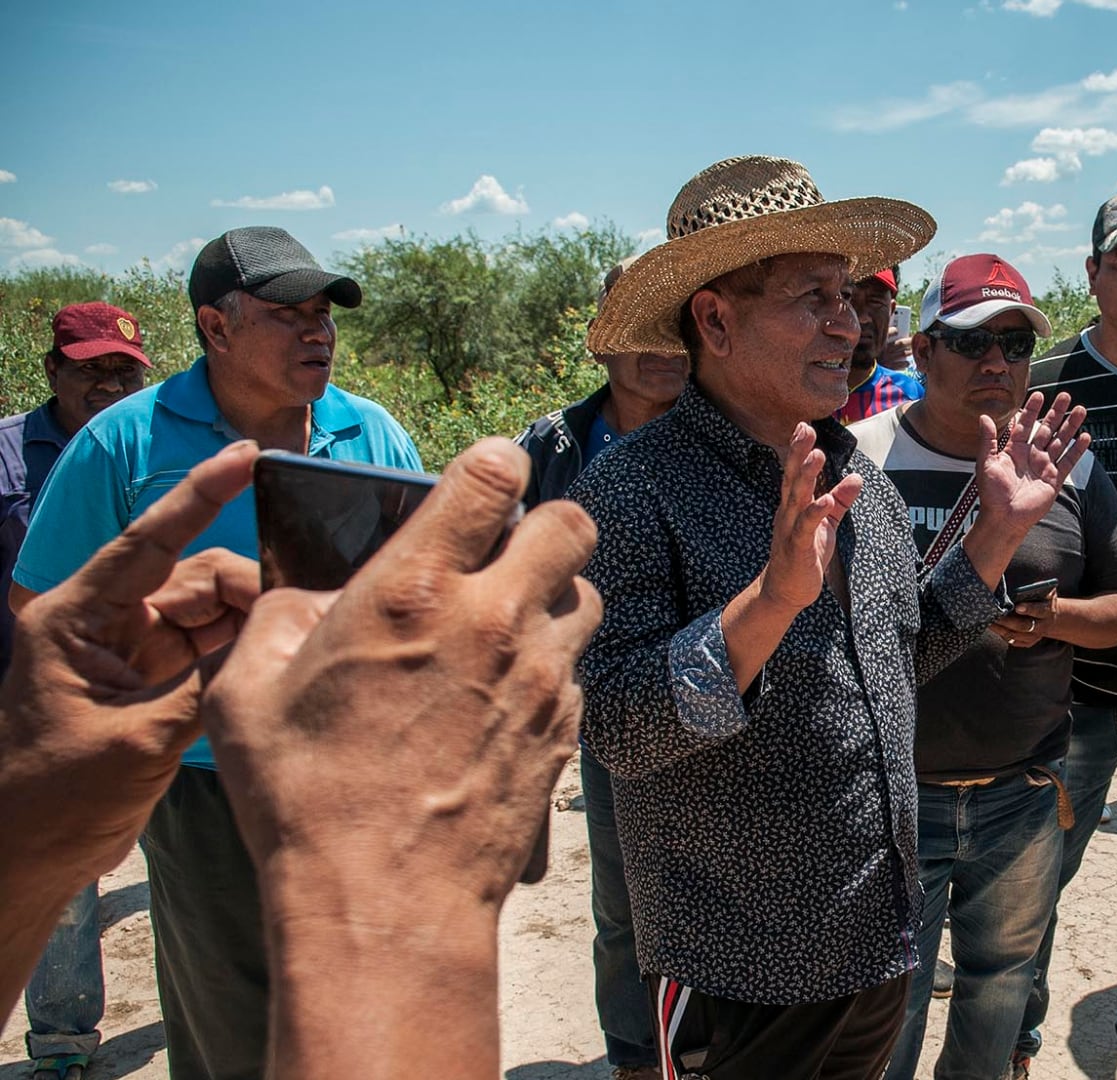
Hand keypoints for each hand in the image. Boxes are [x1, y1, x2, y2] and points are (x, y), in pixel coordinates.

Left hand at [0, 440, 259, 895]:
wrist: (26, 857)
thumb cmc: (57, 798)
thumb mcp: (140, 738)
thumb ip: (208, 681)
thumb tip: (273, 638)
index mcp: (77, 618)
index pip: (148, 541)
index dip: (198, 495)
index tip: (245, 457)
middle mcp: (104, 623)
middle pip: (195, 576)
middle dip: (248, 589)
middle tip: (296, 620)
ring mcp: (130, 652)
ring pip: (210, 611)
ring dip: (250, 623)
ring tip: (292, 644)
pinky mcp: (151, 683)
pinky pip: (209, 648)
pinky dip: (242, 651)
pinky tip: (277, 661)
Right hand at [199, 438, 601, 911]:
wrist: (382, 902)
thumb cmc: (304, 798)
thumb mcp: (248, 692)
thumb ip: (284, 617)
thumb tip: (313, 596)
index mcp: (414, 589)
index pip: (494, 472)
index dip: (490, 466)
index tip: (474, 484)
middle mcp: (494, 619)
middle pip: (571, 523)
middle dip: (541, 526)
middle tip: (502, 556)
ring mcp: (541, 676)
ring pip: (585, 597)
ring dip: (552, 598)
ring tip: (503, 629)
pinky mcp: (564, 728)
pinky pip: (575, 671)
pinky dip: (547, 670)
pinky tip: (500, 702)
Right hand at [760, 423, 863, 612]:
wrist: (785, 591)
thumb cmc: (804, 555)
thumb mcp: (826, 523)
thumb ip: (840, 500)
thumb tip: (857, 478)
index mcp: (793, 505)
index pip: (796, 472)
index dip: (799, 449)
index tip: (804, 425)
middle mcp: (788, 512)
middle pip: (793, 478)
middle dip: (798, 453)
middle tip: (805, 428)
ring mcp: (790, 529)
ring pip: (798, 498)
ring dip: (807, 477)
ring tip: (816, 455)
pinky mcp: (797, 548)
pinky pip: (805, 528)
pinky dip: (815, 513)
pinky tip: (824, 501)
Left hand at [973, 392, 1089, 534]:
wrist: (1004, 518)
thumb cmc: (991, 493)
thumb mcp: (986, 463)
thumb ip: (988, 440)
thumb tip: (984, 417)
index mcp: (1014, 450)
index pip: (1025, 424)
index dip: (1032, 410)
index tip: (1039, 395)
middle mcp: (1031, 456)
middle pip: (1047, 429)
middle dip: (1056, 412)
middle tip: (1066, 395)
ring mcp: (1044, 467)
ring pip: (1060, 441)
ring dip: (1070, 426)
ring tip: (1080, 409)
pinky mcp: (1054, 480)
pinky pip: (1068, 462)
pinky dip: (1077, 450)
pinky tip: (1085, 436)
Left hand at [992, 589, 1056, 647]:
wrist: (1053, 618)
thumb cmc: (1045, 599)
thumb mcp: (1047, 591)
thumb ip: (1039, 587)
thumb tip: (1027, 582)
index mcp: (1047, 611)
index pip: (1038, 611)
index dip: (1029, 609)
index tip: (1017, 606)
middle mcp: (1042, 626)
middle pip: (1023, 626)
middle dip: (1008, 621)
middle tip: (995, 615)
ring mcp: (1035, 636)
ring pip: (1015, 636)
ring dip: (1001, 629)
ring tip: (989, 621)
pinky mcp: (1028, 642)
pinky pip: (1013, 641)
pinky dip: (1002, 635)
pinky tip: (993, 627)